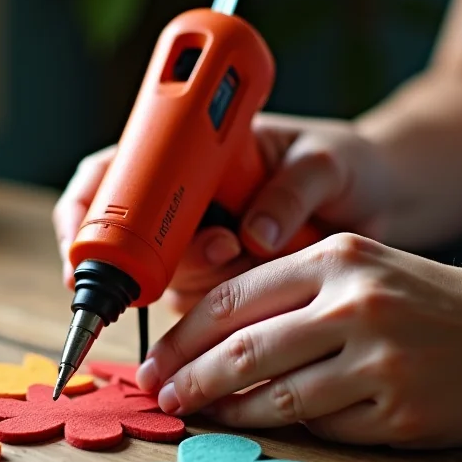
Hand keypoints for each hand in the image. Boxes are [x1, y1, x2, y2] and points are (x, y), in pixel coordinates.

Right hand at [53, 115, 390, 312]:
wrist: (379, 198)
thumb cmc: (344, 163)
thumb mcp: (323, 160)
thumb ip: (292, 189)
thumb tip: (254, 236)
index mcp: (186, 155)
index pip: (109, 175)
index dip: (83, 208)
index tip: (84, 239)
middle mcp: (182, 203)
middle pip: (131, 240)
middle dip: (162, 257)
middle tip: (221, 247)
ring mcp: (199, 246)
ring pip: (169, 280)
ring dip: (206, 277)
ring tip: (250, 247)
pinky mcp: (222, 284)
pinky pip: (204, 306)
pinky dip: (227, 302)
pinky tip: (257, 270)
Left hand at [136, 233, 461, 448]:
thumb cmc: (414, 299)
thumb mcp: (351, 271)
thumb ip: (283, 296)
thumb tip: (206, 341)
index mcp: (334, 260)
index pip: (232, 300)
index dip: (184, 337)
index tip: (156, 361)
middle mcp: (355, 305)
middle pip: (243, 352)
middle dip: (190, 380)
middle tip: (163, 397)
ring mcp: (381, 361)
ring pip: (277, 398)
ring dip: (230, 411)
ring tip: (203, 414)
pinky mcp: (401, 411)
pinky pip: (323, 427)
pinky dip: (292, 427)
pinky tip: (272, 422)